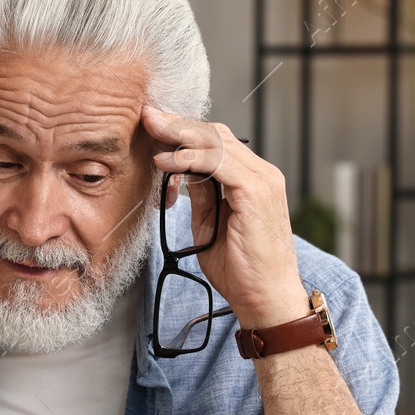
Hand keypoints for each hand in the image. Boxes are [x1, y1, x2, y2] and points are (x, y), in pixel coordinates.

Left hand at [141, 105, 310, 330]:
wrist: (266, 298)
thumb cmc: (242, 270)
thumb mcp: (211, 225)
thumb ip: (202, 196)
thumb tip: (183, 174)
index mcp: (253, 180)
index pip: (217, 142)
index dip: (185, 131)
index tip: (155, 127)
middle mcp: (262, 174)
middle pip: (216, 134)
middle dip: (178, 124)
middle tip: (147, 116)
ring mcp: (262, 180)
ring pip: (216, 142)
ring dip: (179, 134)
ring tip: (151, 131)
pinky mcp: (256, 192)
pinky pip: (218, 162)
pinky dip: (188, 158)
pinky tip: (166, 161)